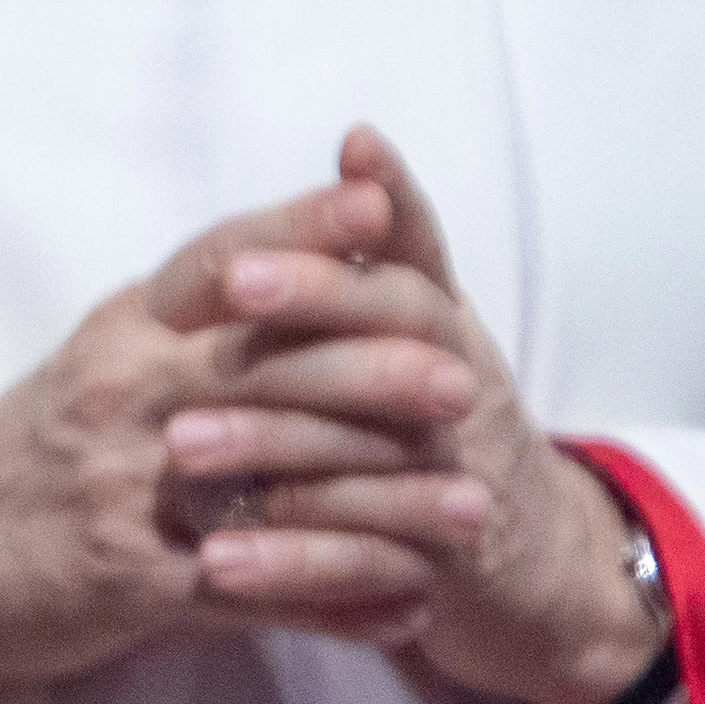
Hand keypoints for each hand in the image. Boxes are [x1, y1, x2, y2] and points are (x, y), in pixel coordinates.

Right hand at [0, 171, 484, 702]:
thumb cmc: (39, 448)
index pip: (219, 263)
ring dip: (387, 505)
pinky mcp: (134, 581)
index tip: (383, 205)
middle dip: (374, 374)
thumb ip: (190, 319)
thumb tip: (298, 254)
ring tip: (475, 513)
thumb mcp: (100, 359)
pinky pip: (258, 594)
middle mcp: (122, 396)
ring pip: (278, 488)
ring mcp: (127, 490)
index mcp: (121, 330)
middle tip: (465, 382)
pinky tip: (410, 610)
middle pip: (263, 370)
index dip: (302, 229)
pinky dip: (340, 604)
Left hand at [181, 128, 666, 703]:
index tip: (336, 163)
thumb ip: (378, 253)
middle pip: (396, 331)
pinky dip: (290, 561)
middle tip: (231, 286)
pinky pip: (363, 562)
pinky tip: (215, 560)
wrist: (525, 562)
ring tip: (179, 444)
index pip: (408, 256)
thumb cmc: (436, 418)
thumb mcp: (419, 329)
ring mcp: (458, 476)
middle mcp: (460, 386)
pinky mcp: (442, 566)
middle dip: (315, 300)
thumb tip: (356, 138)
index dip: (365, 216)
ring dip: (270, 442)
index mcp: (441, 324)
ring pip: (364, 450)